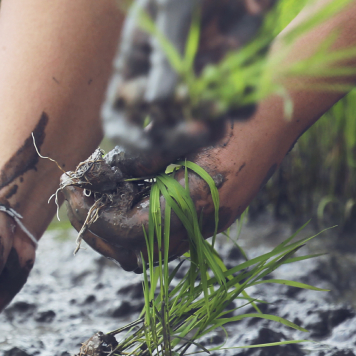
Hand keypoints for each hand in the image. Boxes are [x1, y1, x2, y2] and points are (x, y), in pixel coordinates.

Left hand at [62, 106, 289, 269]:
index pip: (130, 232)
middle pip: (134, 252)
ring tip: (97, 187)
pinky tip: (124, 183)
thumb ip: (141, 154)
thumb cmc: (232, 105)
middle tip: (76, 192)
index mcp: (198, 202)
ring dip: (114, 224)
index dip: (94, 214)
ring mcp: (208, 220)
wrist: (282, 103)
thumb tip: (100, 172)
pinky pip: (162, 230)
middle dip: (97, 226)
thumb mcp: (179, 126)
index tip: (73, 186)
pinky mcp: (208, 211)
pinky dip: (134, 215)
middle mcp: (204, 221)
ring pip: (145, 247)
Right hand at [102, 0, 282, 161]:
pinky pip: (240, 103)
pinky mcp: (240, 66)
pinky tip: (244, 88)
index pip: (121, 113)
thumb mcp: (175, 4)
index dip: (130, 138)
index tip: (149, 146)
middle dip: (178, 137)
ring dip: (212, 123)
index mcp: (137, 58)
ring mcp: (205, 72)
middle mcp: (168, 73)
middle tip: (197, 130)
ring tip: (219, 109)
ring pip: (205, 122)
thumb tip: (156, 107)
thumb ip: (168, 57)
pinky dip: (242, 103)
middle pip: (164, 128)